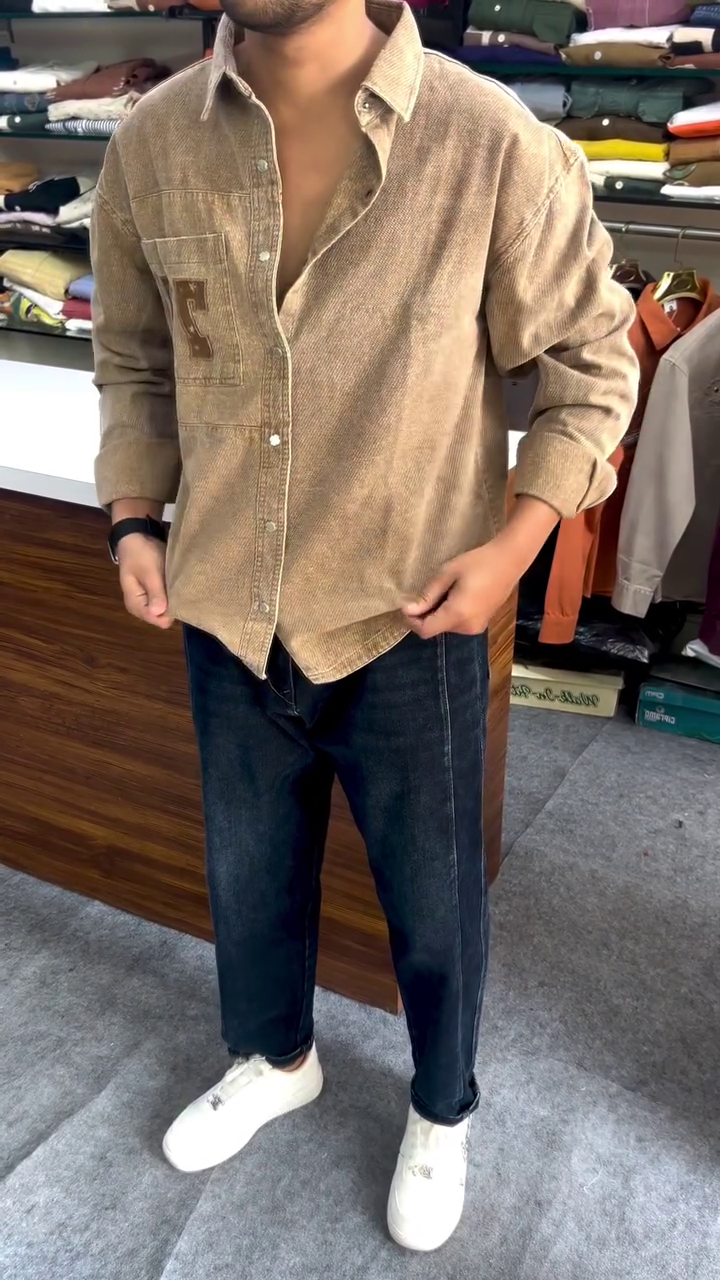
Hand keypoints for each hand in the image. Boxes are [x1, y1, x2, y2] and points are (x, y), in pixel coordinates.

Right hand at [117, 533, 172, 629]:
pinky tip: (177, 585)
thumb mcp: (150, 572)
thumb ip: (155, 593)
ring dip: (173, 600)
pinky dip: (171, 594)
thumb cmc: (141, 554)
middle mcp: (139, 608)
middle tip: (181, 589)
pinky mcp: (152, 594)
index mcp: (135, 605)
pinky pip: (165, 601)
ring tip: (180, 586)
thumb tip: (160, 613)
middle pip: (162, 617)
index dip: (170, 611)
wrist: (135, 537)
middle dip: (172, 606)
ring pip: (165, 609)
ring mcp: (146, 601)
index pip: (158, 620)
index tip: (180, 597)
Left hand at [402, 541, 520, 639]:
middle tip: (425, 591)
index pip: (425, 630)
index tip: (407, 603)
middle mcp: (467, 627)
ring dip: (438, 613)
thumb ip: (428, 595)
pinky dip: (450, 613)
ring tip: (444, 590)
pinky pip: (458, 624)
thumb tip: (407, 610)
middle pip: (435, 629)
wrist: (509, 561)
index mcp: (457, 614)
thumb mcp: (448, 573)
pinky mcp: (481, 624)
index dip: (412, 621)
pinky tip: (455, 595)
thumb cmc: (478, 562)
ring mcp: (476, 627)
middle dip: (425, 614)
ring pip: (446, 627)